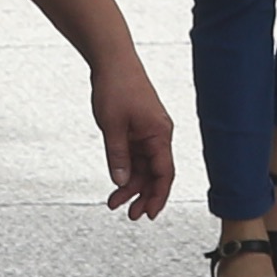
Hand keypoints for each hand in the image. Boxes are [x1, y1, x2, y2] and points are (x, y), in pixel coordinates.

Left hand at [87, 50, 176, 220]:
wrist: (112, 61)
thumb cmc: (116, 87)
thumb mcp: (112, 126)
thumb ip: (117, 156)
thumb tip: (120, 182)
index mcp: (159, 134)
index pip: (164, 173)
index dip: (158, 196)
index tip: (150, 214)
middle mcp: (158, 135)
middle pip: (155, 174)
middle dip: (143, 196)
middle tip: (130, 215)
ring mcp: (148, 132)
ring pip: (144, 167)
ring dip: (131, 186)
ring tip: (114, 202)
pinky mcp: (138, 128)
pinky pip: (136, 156)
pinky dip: (126, 170)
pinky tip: (116, 182)